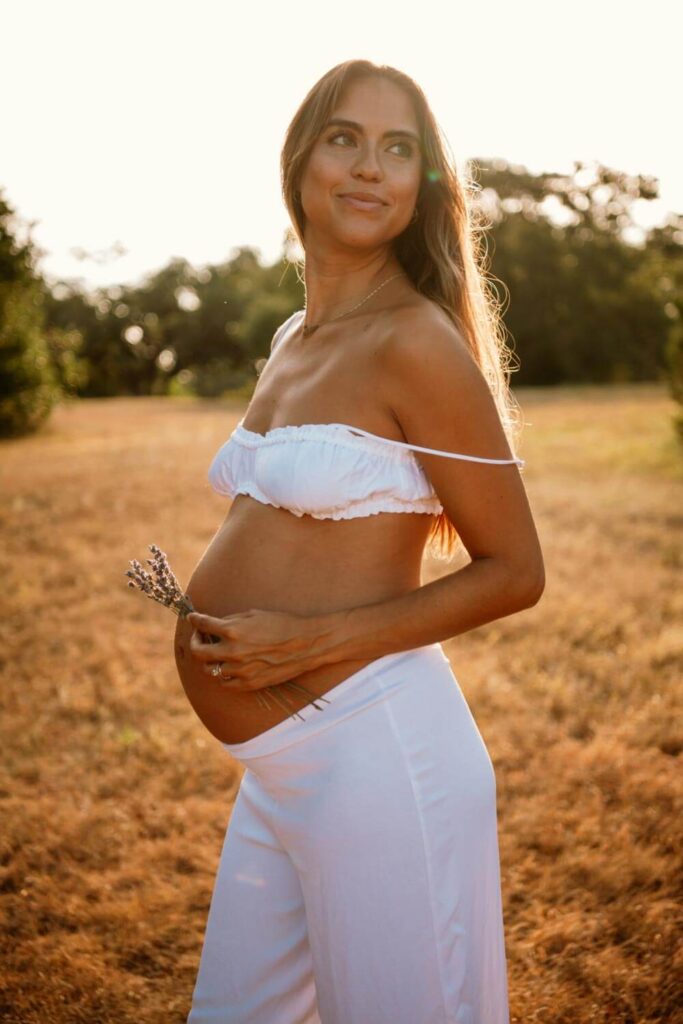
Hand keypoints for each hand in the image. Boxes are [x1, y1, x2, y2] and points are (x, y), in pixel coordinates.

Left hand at [186, 607, 337, 691]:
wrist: (305, 644)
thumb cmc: (282, 624)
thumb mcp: (254, 614)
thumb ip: (230, 621)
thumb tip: (213, 623)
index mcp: (233, 630)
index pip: (202, 625)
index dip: (194, 620)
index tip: (193, 618)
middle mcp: (232, 651)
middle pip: (197, 651)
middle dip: (195, 641)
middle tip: (199, 636)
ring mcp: (240, 670)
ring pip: (210, 669)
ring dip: (210, 659)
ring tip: (217, 652)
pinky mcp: (249, 683)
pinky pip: (225, 683)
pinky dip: (222, 675)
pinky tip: (227, 667)